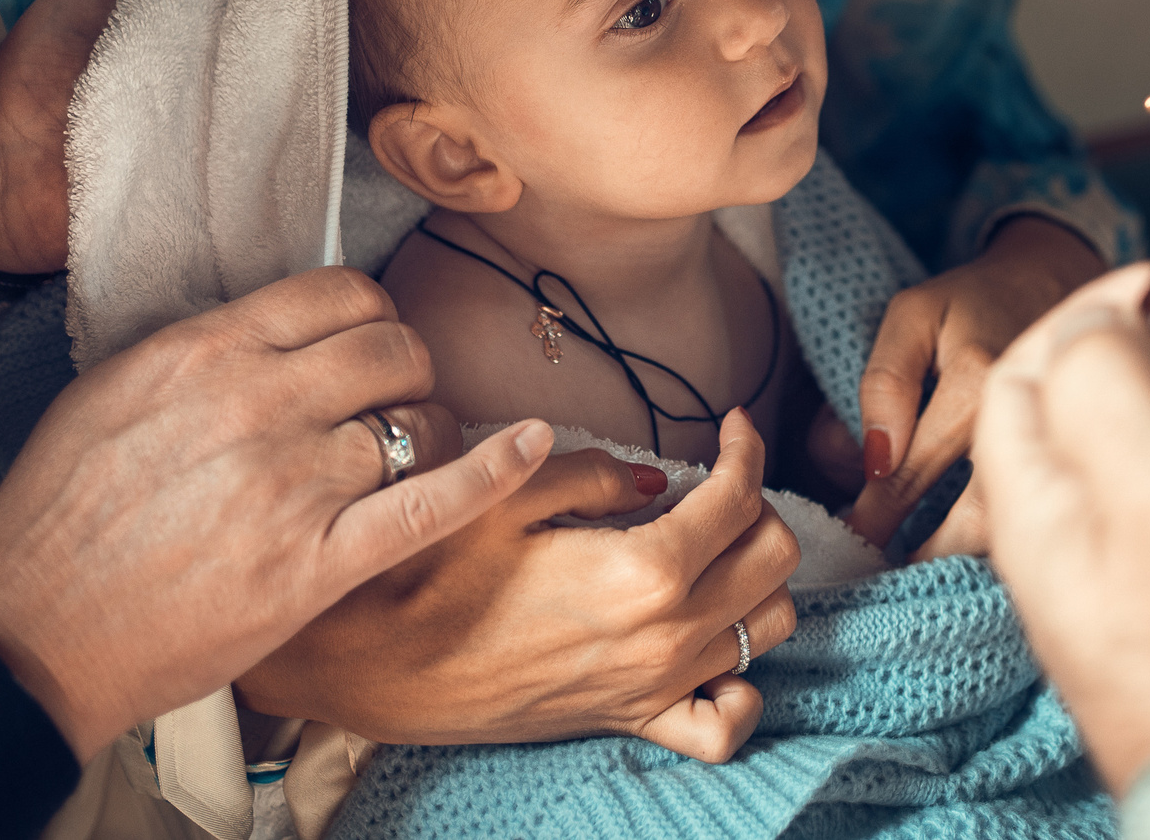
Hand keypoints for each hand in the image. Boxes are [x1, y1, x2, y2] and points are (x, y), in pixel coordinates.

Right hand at [0, 267, 542, 763]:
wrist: (27, 631)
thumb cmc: (58, 517)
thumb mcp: (114, 390)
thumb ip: (206, 352)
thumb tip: (280, 327)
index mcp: (206, 350)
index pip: (338, 294)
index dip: (368, 318)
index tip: (365, 345)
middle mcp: (258, 403)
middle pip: (391, 349)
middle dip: (405, 372)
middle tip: (391, 405)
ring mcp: (293, 485)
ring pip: (416, 422)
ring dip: (429, 435)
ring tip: (408, 460)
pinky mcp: (316, 564)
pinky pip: (431, 503)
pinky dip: (492, 471)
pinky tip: (532, 445)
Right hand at [236, 406, 801, 763]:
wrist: (376, 664)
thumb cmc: (431, 571)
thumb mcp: (508, 494)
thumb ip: (596, 473)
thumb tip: (658, 479)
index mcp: (641, 571)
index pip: (739, 497)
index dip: (746, 446)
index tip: (731, 424)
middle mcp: (663, 637)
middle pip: (773, 558)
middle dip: (758, 503)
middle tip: (717, 480)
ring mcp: (653, 687)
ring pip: (768, 627)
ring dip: (757, 577)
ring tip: (714, 546)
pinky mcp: (631, 722)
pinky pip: (724, 726)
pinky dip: (742, 687)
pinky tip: (717, 648)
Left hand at [842, 214, 1101, 551]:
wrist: (1055, 286)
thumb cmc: (971, 302)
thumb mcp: (911, 316)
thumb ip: (885, 381)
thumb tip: (876, 460)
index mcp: (979, 380)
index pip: (914, 469)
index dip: (875, 514)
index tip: (849, 539)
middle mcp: (1022, 423)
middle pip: (972, 520)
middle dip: (927, 554)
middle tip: (885, 569)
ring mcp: (1052, 446)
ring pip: (1010, 530)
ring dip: (964, 556)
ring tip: (921, 567)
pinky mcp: (1066, 459)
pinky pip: (1031, 516)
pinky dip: (996, 540)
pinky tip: (964, 545)